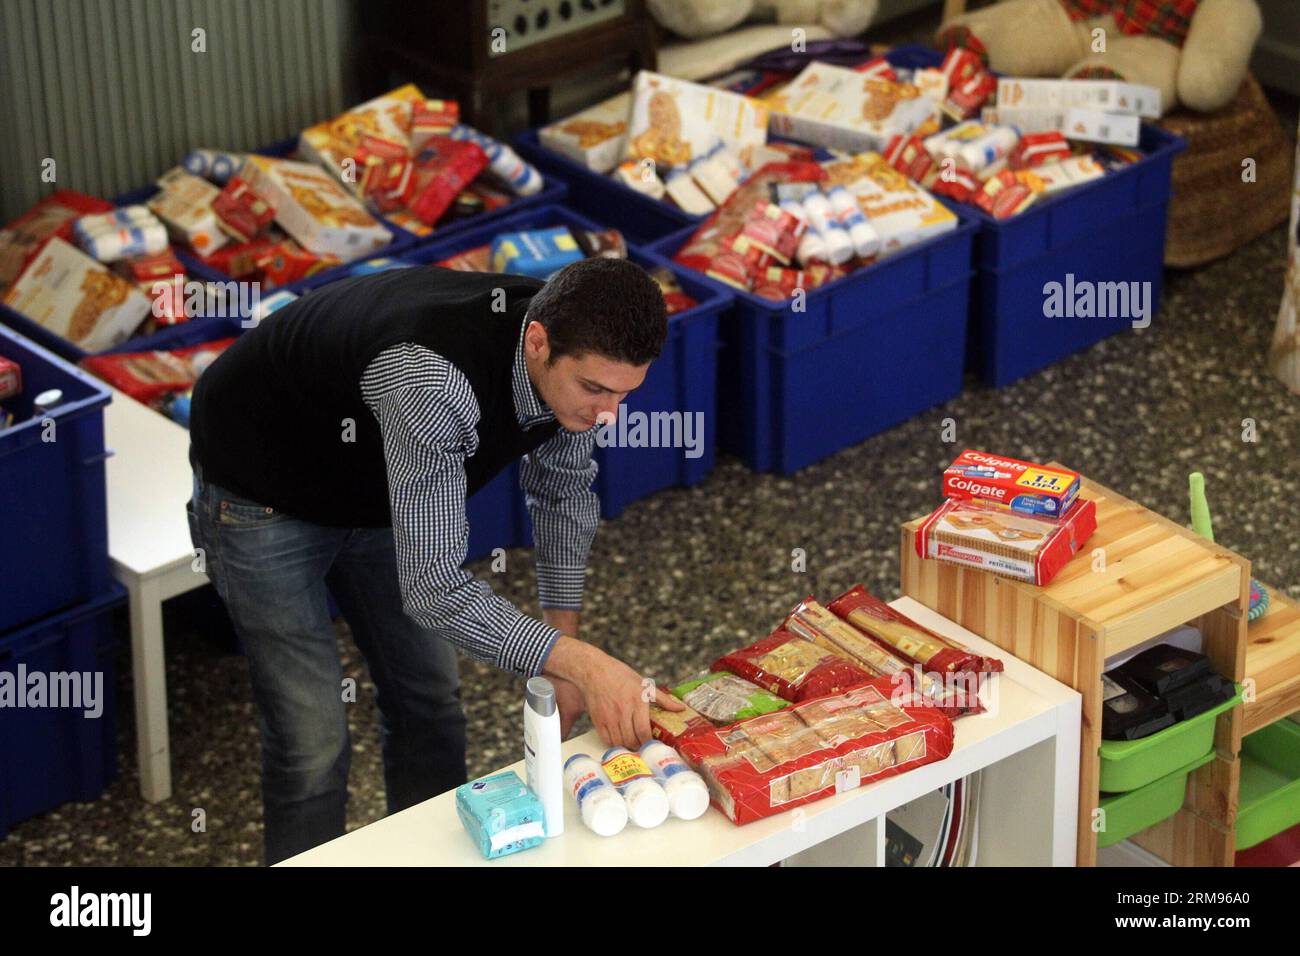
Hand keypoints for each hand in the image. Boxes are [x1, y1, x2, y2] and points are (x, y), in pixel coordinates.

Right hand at [544, 637, 683, 749]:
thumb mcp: (644, 684)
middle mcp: (622, 711)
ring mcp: (609, 717)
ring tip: (633, 743)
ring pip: (619, 742)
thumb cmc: (620, 676)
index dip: (648, 742)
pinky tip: (620, 740)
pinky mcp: (598, 721)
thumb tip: (680, 708)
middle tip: (644, 745)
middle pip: (631, 739)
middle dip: (639, 746)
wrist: (594, 671)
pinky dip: (615, 744)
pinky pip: (607, 740)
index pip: (643, 730)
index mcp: (637, 701)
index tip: (653, 744)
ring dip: (627, 746)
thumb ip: (663, 699)